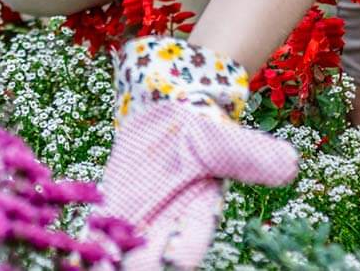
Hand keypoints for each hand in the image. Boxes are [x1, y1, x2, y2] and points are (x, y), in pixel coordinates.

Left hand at [91, 36, 299, 269]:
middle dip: (133, 269)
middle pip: (147, 263)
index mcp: (197, 215)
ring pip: (119, 255)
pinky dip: (86, 249)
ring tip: (86, 270)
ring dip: (106, 263)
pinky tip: (68, 259)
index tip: (163, 261)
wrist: (166, 105)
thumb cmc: (198, 122)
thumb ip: (247, 156)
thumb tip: (290, 167)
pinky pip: (98, 234)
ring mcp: (137, 219)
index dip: (173, 258)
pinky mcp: (111, 207)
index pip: (185, 250)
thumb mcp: (220, 136)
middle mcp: (166, 226)